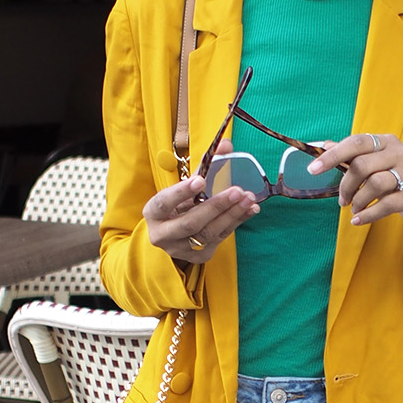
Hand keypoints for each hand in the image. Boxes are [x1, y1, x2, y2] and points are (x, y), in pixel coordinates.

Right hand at [144, 141, 257, 262]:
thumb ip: (204, 167)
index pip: (164, 202)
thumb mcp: (184, 187)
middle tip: (237, 191)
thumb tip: (226, 145)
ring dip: (231, 215)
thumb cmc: (179, 205)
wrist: (173, 236)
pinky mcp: (197, 257)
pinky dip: (236, 223)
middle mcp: (162, 234)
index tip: (201, 180)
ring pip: (208, 234)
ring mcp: (179, 249)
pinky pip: (219, 239)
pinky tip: (249, 210)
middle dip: (216, 206)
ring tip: (248, 199)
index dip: (181, 192)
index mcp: (153, 212)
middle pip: (191, 223)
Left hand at [311, 133, 402, 235]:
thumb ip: (352, 156)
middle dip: (346, 185)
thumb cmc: (396, 182)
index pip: (356, 142)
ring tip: (354, 209)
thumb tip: (324, 146)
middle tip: (342, 200)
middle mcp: (400, 152)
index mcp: (387, 142)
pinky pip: (387, 204)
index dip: (333, 156)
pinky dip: (368, 214)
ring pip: (375, 183)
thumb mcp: (376, 166)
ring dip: (358, 200)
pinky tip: (358, 220)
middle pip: (363, 165)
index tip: (313, 170)